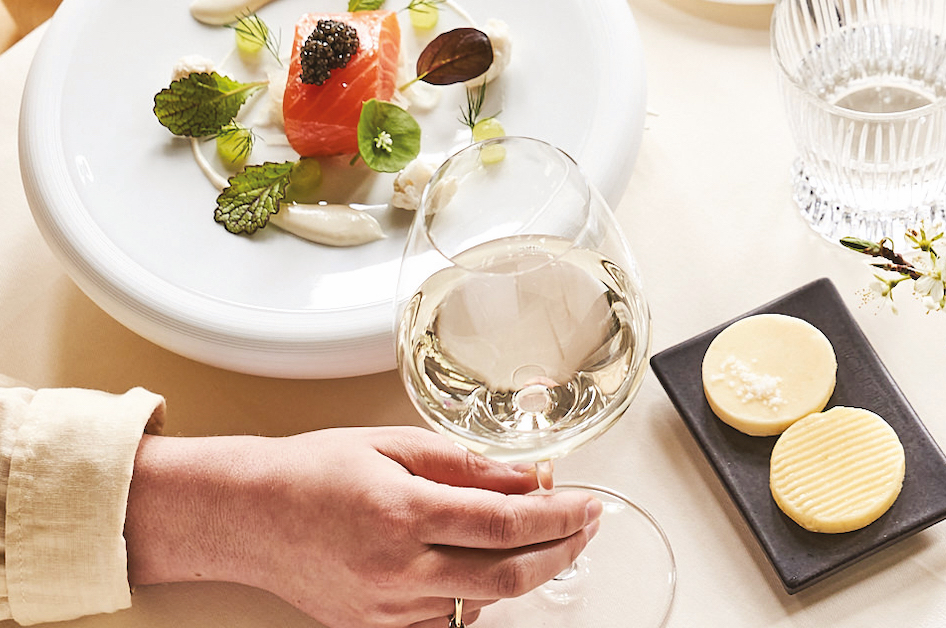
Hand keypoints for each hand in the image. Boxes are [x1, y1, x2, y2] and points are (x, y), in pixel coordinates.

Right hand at [126, 428, 601, 627]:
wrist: (245, 515)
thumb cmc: (311, 471)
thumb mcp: (395, 444)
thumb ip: (467, 463)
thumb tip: (528, 476)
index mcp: (404, 513)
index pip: (507, 523)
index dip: (561, 516)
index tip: (590, 505)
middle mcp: (396, 570)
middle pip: (506, 577)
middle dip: (560, 553)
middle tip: (585, 529)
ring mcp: (383, 608)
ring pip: (479, 603)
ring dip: (518, 573)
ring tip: (533, 537)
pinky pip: (442, 622)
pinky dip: (473, 597)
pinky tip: (478, 567)